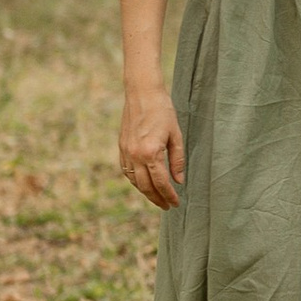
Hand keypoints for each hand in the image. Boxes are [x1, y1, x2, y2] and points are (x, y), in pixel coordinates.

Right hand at [119, 87, 184, 210]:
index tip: (176, 203)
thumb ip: (177, 160)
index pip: (161, 182)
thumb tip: (179, 181)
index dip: (169, 195)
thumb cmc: (163, 111)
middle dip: (157, 199)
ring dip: (146, 192)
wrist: (142, 93)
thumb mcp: (176, 135)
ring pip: (134, 181)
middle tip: (167, 206)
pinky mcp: (121, 147)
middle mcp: (135, 155)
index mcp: (151, 152)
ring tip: (157, 197)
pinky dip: (135, 180)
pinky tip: (144, 183)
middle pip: (146, 186)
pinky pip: (127, 171)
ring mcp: (126, 152)